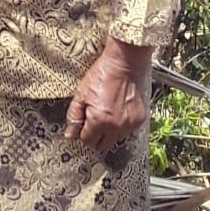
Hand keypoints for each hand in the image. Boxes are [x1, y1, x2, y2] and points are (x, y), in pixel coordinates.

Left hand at [64, 36, 152, 150]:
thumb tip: (69, 135)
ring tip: (106, 112)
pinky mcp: (140, 120)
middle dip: (95, 136)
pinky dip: (121, 125)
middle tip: (92, 121)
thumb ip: (74, 116)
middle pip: (102, 145)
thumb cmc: (102, 75)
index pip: (87, 141)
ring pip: (115, 139)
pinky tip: (117, 110)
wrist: (124, 65)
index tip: (82, 124)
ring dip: (108, 131)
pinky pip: (127, 131)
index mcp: (99, 120)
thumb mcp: (81, 94)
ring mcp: (130, 125)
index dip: (82, 133)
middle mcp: (116, 127)